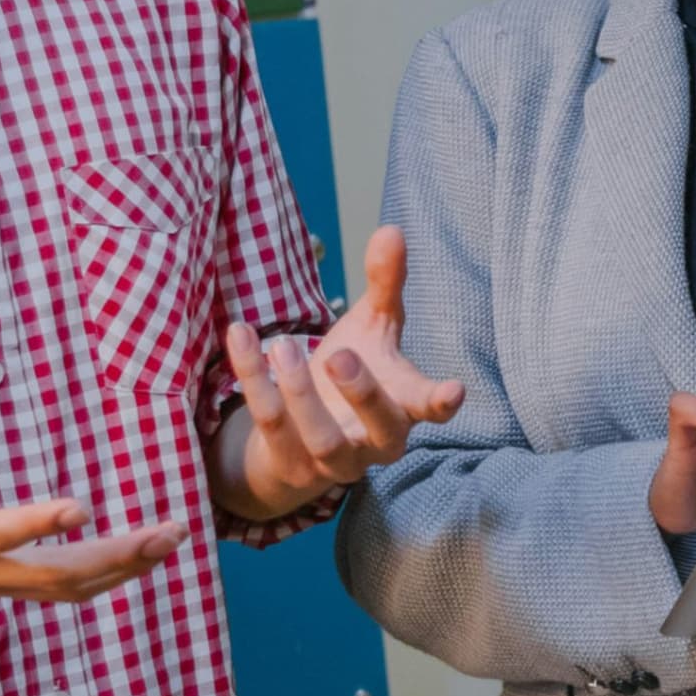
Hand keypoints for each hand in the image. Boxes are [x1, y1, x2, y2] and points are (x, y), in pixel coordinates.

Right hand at [0, 376, 186, 617]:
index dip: (35, 523)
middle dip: (113, 557)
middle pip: (49, 577)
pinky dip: (102, 576)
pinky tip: (139, 554)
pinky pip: (55, 591)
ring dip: (121, 568)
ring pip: (61, 591)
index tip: (81, 506)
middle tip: (167, 532)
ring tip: (170, 538)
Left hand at [220, 225, 467, 520]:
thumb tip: (392, 230)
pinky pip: (270, 425)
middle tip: (339, 354)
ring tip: (285, 346)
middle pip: (382, 429)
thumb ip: (385, 284)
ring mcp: (334, 461)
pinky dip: (254, 380)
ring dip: (302, 394)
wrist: (298, 442)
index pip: (430, 407)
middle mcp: (376, 441)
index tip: (453, 390)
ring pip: (323, 439)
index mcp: (404, 406)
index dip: (442, 401)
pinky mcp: (291, 465)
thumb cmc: (348, 378)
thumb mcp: (370, 328)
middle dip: (363, 393)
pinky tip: (242, 336)